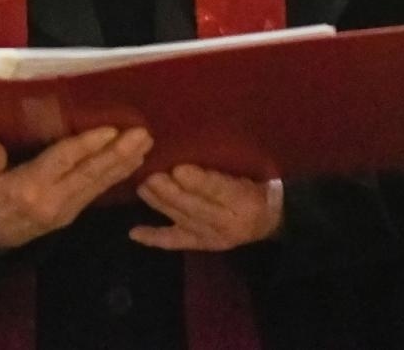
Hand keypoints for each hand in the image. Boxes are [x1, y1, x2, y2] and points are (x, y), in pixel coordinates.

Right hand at [0, 127, 151, 251]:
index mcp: (28, 188)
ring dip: (124, 163)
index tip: (111, 130)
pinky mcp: (73, 212)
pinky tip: (134, 162)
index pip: (63, 162)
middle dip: (118, 154)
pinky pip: (98, 191)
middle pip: (89, 174)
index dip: (87, 146)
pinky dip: (118, 175)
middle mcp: (53, 200)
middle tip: (142, 134)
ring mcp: (66, 209)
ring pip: (99, 183)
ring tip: (146, 144)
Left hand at [130, 166, 282, 250]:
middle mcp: (226, 221)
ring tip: (141, 185)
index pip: (219, 189)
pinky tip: (134, 233)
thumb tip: (186, 158)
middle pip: (195, 207)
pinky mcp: (201, 244)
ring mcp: (211, 236)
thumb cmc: (254, 186)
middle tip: (149, 173)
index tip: (178, 168)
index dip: (198, 181)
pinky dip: (154, 238)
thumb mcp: (246, 173)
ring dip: (159, 203)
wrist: (269, 218)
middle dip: (170, 191)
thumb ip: (219, 169)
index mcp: (242, 199)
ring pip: (181, 219)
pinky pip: (175, 241)